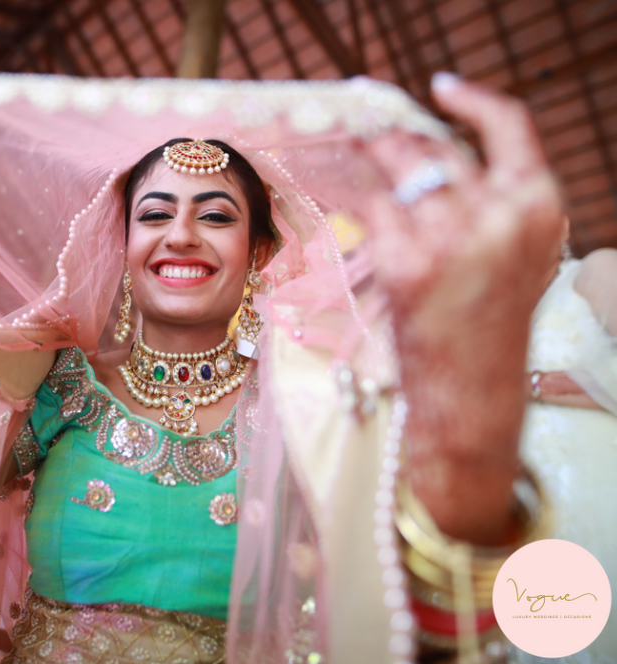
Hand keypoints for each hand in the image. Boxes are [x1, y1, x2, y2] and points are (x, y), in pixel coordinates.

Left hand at [364, 73, 564, 543]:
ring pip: (396, 170)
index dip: (470, 100)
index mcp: (538, 206)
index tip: (438, 87)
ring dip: (365, 159)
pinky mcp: (404, 263)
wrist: (471, 388)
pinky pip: (368, 207)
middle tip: (361, 131)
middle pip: (435, 148)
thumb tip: (431, 156)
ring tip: (340, 156)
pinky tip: (333, 192)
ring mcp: (450, 238)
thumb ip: (492, 202)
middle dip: (393, 139)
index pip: (510, 125)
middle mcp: (498, 215)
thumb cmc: (489, 321)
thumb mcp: (517, 254)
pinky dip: (349, 196)